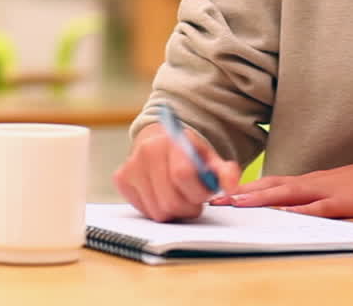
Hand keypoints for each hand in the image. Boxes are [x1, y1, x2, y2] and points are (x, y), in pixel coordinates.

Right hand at [113, 123, 242, 221]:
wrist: (160, 141)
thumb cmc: (188, 154)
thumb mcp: (210, 158)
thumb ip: (225, 172)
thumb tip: (231, 186)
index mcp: (173, 141)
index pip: (182, 175)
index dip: (198, 192)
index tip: (205, 194)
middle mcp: (147, 151)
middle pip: (170, 200)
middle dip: (188, 207)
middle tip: (193, 199)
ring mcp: (131, 165)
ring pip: (157, 211)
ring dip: (173, 211)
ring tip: (178, 196)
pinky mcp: (121, 178)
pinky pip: (144, 211)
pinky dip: (157, 209)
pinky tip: (162, 195)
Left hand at [208, 146, 352, 217]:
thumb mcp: (347, 190)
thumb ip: (324, 198)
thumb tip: (301, 209)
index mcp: (318, 180)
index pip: (277, 183)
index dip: (250, 188)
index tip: (227, 192)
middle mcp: (319, 182)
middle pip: (275, 185)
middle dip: (244, 192)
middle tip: (217, 196)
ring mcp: (331, 190)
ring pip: (289, 193)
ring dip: (261, 197)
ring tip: (237, 201)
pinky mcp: (347, 201)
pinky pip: (319, 207)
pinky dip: (300, 210)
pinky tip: (284, 213)